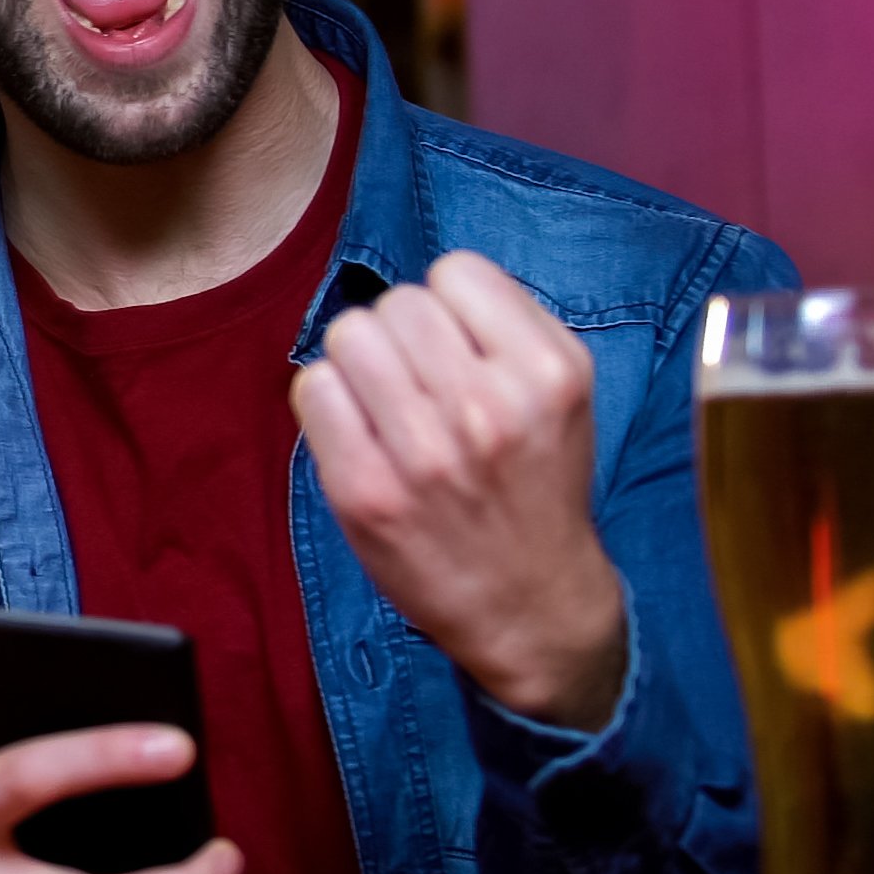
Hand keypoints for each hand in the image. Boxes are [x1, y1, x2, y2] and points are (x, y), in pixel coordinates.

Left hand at [295, 249, 627, 729]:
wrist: (528, 603)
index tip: (455, 346)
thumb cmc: (534, 486)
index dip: (447, 304)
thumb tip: (425, 281)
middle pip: (395, 303)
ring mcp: (425, 451)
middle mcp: (491, 407)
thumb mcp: (560, 396)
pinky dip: (326, 401)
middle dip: (398, 334)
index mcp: (548, 373)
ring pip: (349, 336)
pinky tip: (358, 432)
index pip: (457, 271)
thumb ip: (505, 327)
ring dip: (358, 363)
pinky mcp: (366, 489)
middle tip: (416, 383)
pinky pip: (313, 389)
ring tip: (386, 404)